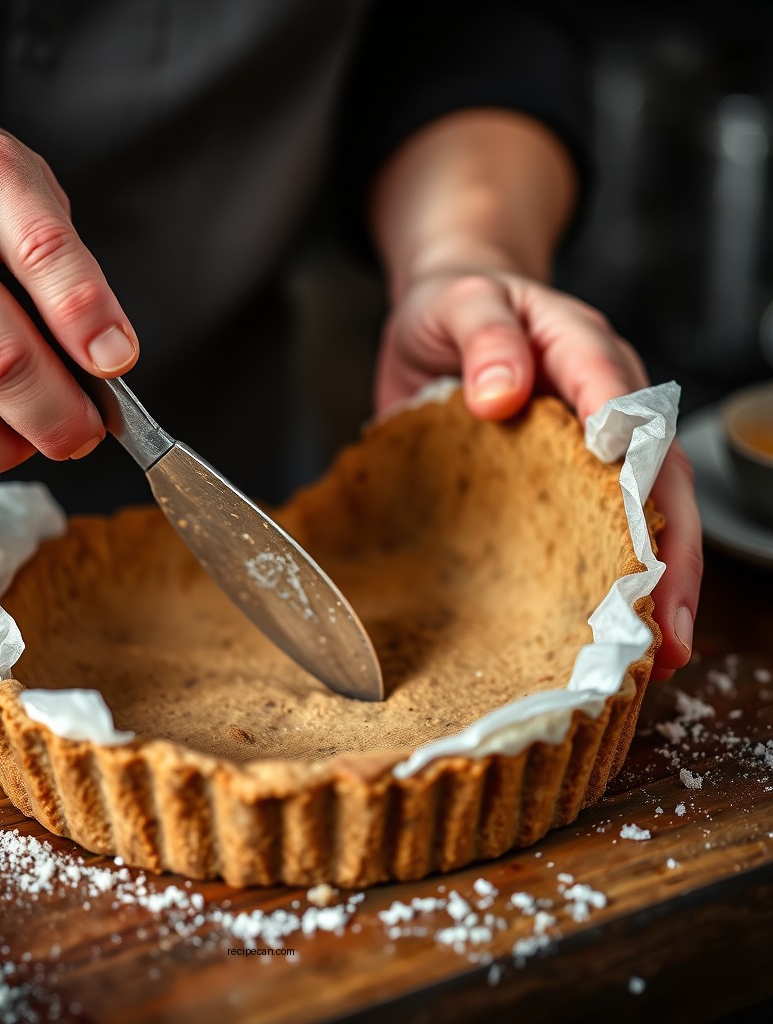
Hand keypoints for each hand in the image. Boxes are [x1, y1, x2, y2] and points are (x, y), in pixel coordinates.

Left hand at [375, 266, 701, 678]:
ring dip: (661, 583)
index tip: (633, 515)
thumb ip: (485, 336)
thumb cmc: (457, 306)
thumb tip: (503, 394)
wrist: (446, 312)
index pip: (621, 400)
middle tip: (670, 626)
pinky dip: (613, 578)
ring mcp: (591, 445)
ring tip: (665, 653)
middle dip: (670, 553)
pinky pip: (599, 528)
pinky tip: (616, 629)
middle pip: (660, 474)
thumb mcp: (461, 302)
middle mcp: (605, 399)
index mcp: (582, 348)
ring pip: (648, 512)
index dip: (632, 457)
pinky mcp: (562, 479)